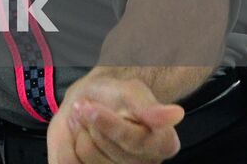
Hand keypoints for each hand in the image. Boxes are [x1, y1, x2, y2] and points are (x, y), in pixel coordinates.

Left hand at [47, 73, 184, 163]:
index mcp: (163, 144)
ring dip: (81, 132)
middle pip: (110, 152)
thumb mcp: (130, 91)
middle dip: (91, 124)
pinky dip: (71, 145)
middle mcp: (147, 163)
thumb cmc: (114, 96)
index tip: (89, 106)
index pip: (134, 142)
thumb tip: (175, 114)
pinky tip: (79, 134)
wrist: (93, 101)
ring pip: (91, 159)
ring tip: (83, 118)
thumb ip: (149, 106)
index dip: (108, 123)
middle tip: (87, 107)